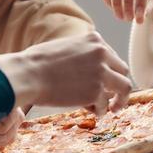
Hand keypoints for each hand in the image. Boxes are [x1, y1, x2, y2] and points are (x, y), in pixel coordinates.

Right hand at [0, 33, 132, 113]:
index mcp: (94, 39)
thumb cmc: (36, 63)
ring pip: (124, 87)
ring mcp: (101, 72)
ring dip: (120, 100)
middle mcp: (102, 53)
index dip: (109, 71)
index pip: (111, 56)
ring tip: (113, 109)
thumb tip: (87, 73)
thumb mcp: (64, 47)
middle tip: (114, 97)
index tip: (105, 82)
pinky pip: (105, 104)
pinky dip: (101, 110)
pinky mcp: (96, 91)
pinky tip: (94, 113)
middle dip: (118, 84)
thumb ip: (80, 54)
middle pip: (122, 70)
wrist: (28, 75)